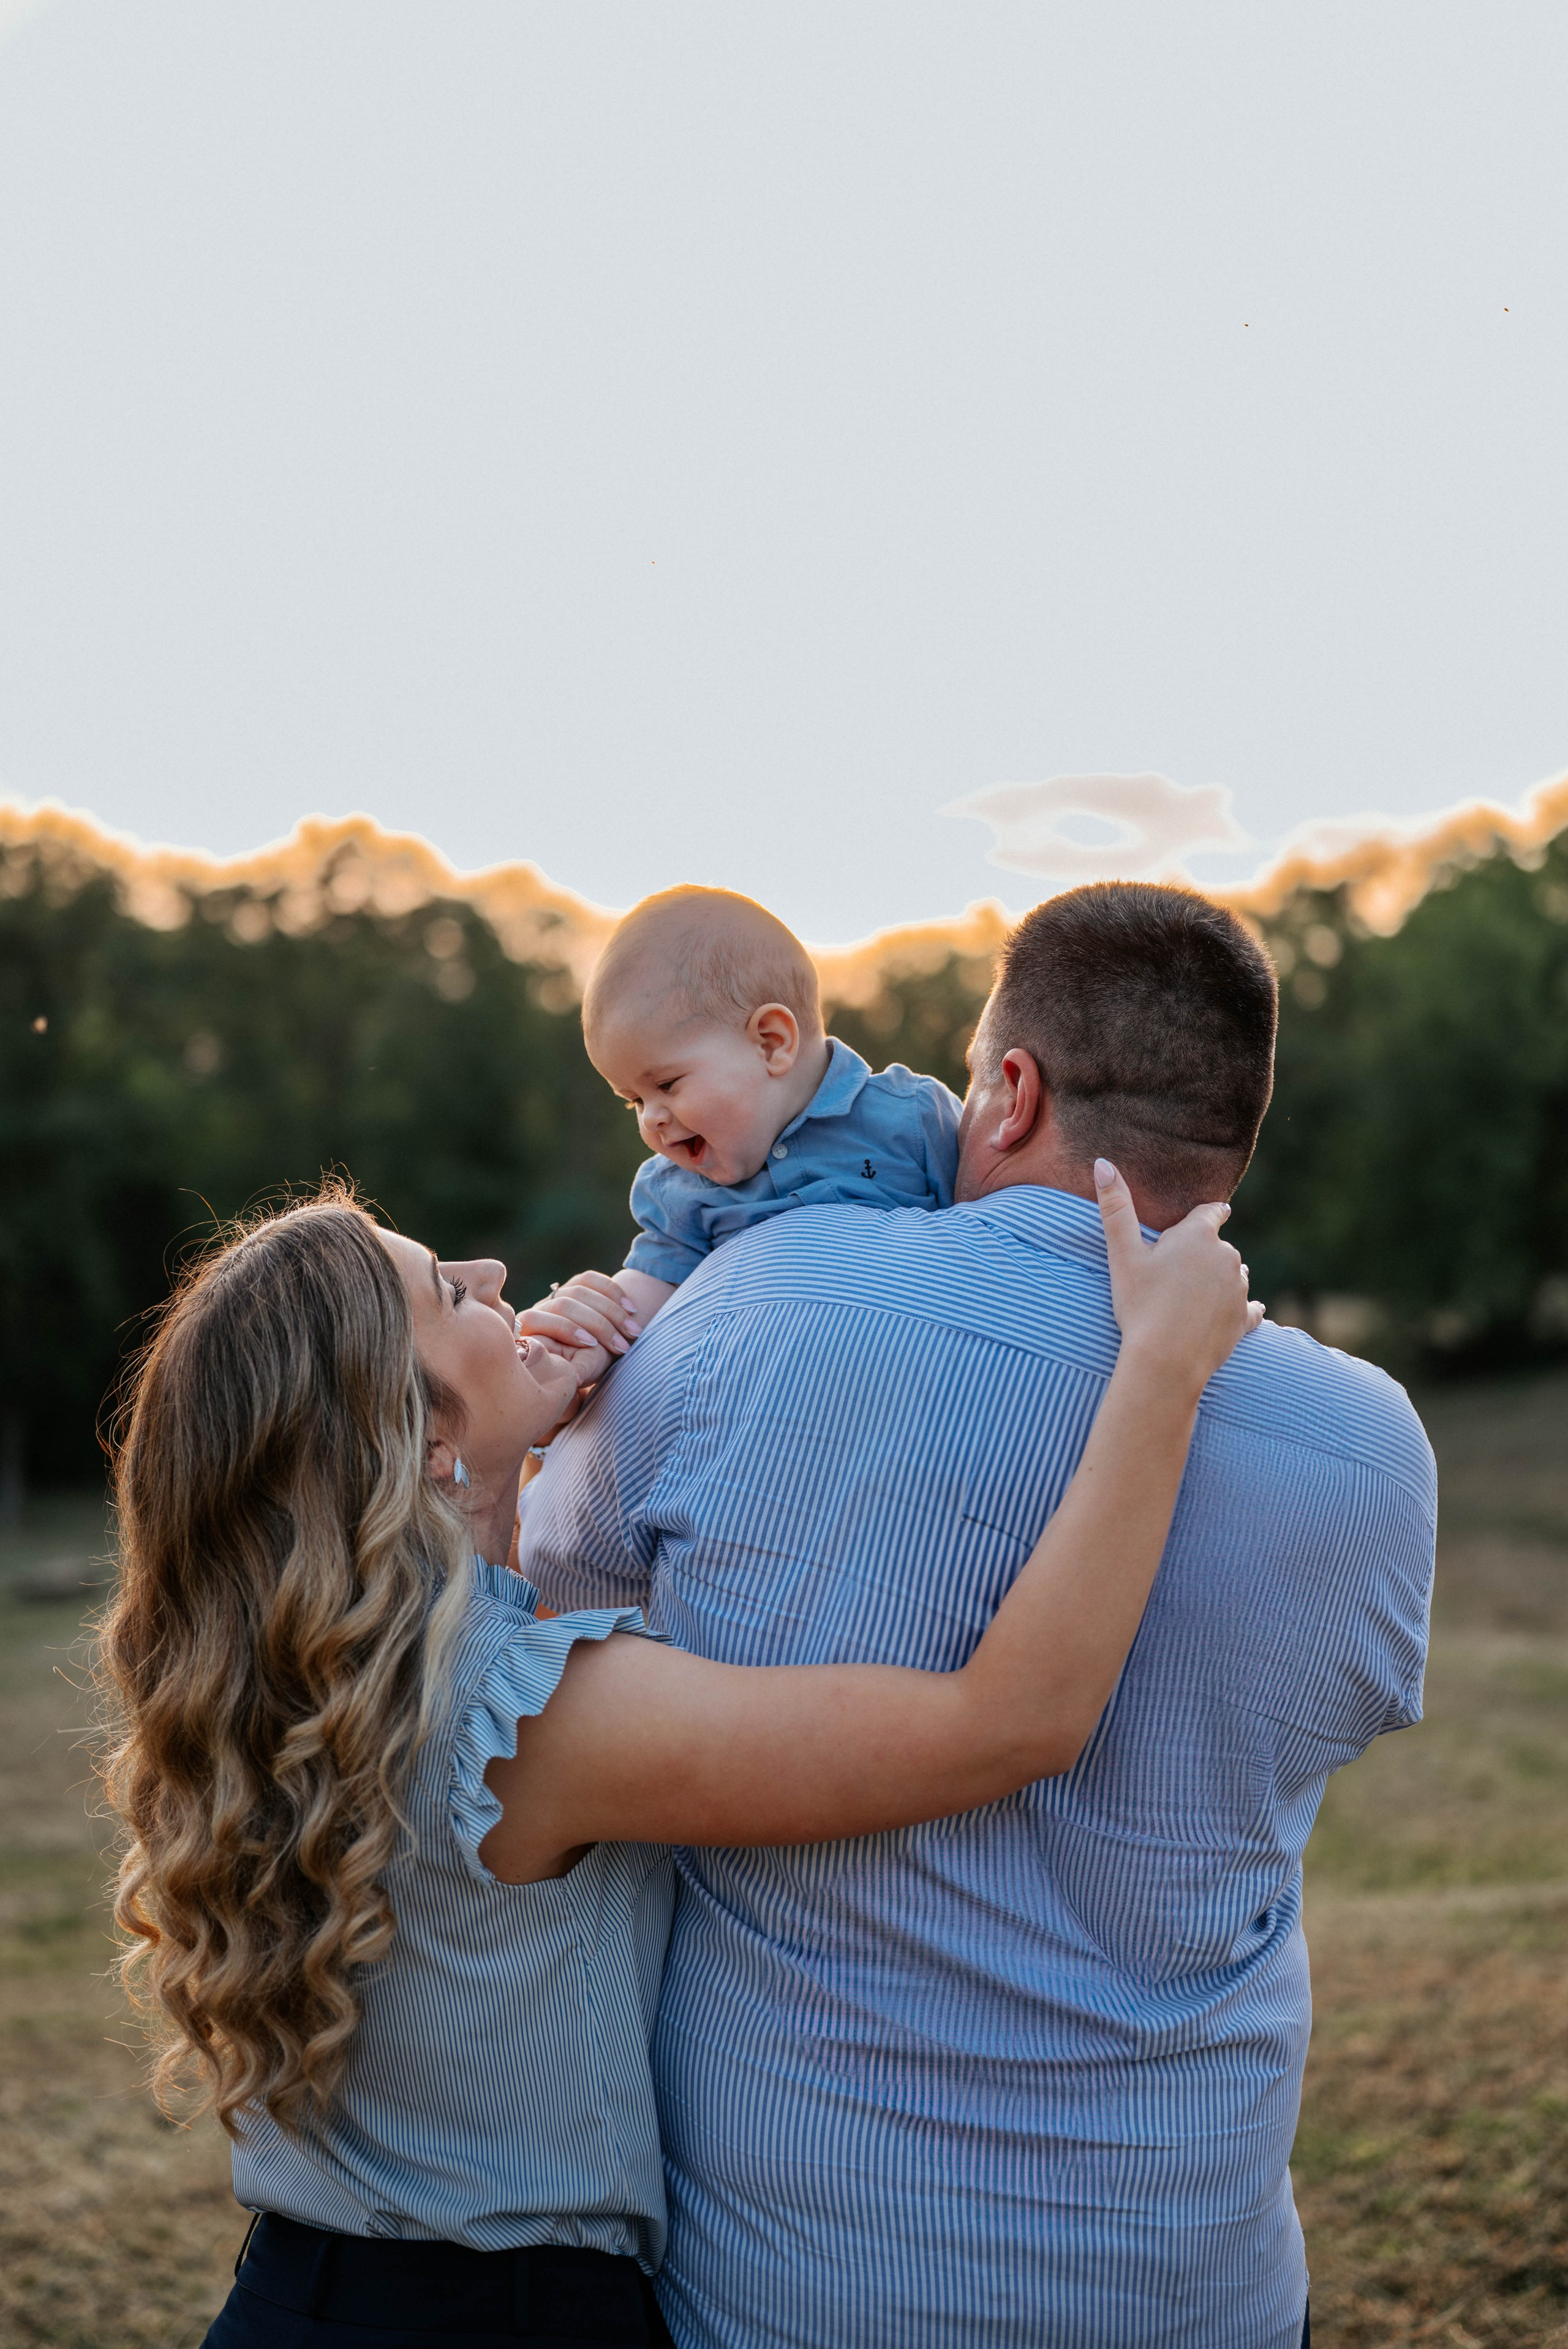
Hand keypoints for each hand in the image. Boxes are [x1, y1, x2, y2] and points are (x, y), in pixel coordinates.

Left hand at [514, 1271, 642, 1384]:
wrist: (591, 1356)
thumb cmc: (579, 1369)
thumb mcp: (575, 1374)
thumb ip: (573, 1371)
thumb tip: (573, 1377)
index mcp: (528, 1331)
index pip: (536, 1319)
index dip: (565, 1329)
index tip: (592, 1345)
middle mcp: (539, 1309)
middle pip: (564, 1304)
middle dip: (598, 1325)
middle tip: (622, 1346)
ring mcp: (557, 1294)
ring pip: (579, 1291)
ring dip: (612, 1312)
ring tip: (634, 1332)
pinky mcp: (575, 1284)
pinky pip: (590, 1279)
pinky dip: (613, 1292)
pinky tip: (630, 1309)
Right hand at [1095, 1158, 1262, 1393]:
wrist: (1165, 1360)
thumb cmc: (1140, 1304)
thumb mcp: (1122, 1255)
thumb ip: (1115, 1208)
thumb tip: (1102, 1162)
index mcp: (1199, 1235)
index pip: (1212, 1212)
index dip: (1206, 1215)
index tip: (1203, 1219)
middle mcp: (1227, 1256)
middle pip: (1219, 1247)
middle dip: (1203, 1255)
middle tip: (1174, 1275)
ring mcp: (1239, 1288)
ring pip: (1232, 1276)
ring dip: (1218, 1281)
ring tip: (1192, 1299)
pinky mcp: (1245, 1318)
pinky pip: (1249, 1309)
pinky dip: (1239, 1310)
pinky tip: (1226, 1317)